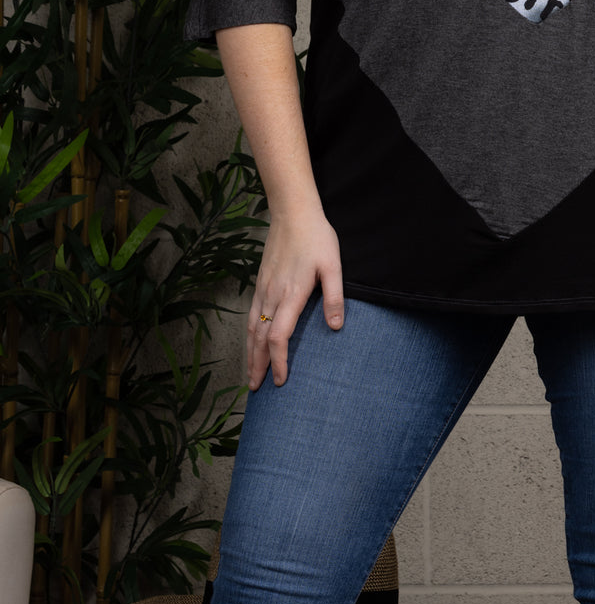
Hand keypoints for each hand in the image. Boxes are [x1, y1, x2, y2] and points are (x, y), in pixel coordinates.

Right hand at [248, 209, 343, 389]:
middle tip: (256, 390)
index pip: (279, 337)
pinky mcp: (261, 282)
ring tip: (250, 374)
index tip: (281, 381)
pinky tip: (251, 343)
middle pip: (259, 339)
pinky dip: (249, 335)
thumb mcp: (333, 266)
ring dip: (249, 353)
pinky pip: (251, 314)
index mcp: (292, 294)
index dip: (278, 361)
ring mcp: (263, 288)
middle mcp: (273, 295)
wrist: (293, 213)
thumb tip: (335, 327)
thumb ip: (334, 297)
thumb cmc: (317, 238)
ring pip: (252, 328)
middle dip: (258, 366)